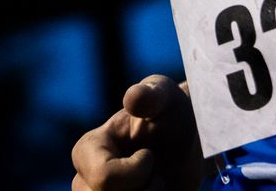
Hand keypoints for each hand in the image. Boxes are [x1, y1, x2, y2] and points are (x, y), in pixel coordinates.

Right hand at [70, 74, 203, 190]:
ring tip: (158, 187)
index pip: (104, 179)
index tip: (149, 156)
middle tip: (158, 177)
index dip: (135, 173)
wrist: (189, 142)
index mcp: (88, 151)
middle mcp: (86, 183)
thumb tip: (133, 99)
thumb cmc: (171, 113)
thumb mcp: (165, 96)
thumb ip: (150, 94)